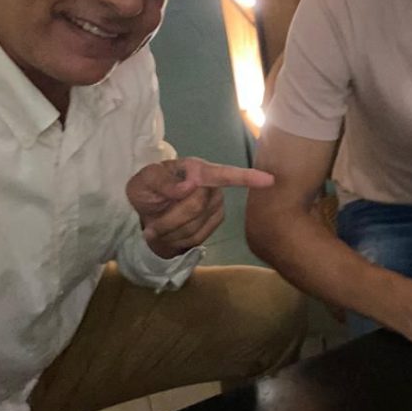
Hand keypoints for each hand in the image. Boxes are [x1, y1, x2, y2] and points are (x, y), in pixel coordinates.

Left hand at [126, 157, 274, 257]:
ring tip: (157, 227)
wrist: (149, 211)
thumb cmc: (147, 190)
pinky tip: (170, 233)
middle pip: (195, 206)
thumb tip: (191, 185)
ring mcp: (216, 206)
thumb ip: (161, 181)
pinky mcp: (215, 223)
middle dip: (169, 219)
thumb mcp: (141, 182)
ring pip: (195, 226)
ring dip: (170, 232)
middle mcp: (212, 187)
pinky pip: (197, 238)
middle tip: (150, 224)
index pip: (225, 174)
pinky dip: (177, 241)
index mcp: (197, 170)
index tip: (269, 180)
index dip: (248, 177)